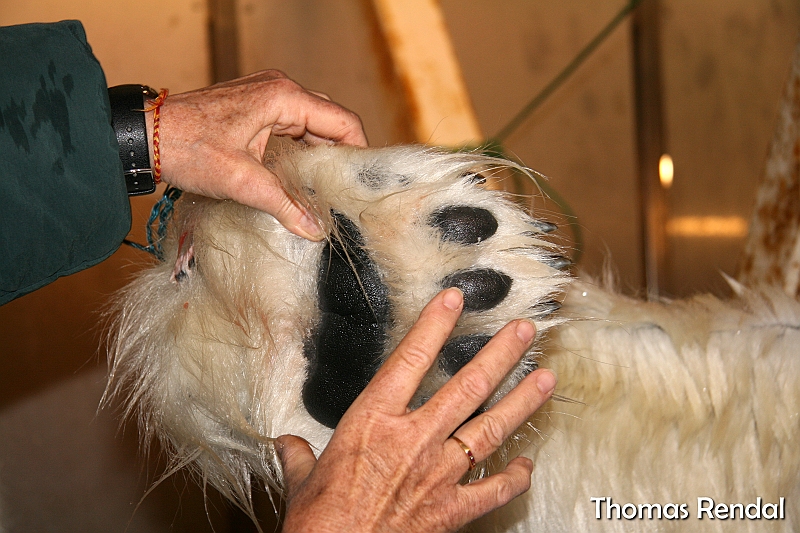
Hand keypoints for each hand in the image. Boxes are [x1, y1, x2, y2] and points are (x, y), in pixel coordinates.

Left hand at [147, 70, 366, 239]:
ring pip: (310, 126)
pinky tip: (297, 177)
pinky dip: (299, 150)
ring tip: (323, 189)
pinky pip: (291, 126)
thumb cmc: (188, 148)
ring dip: (317, 155)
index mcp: (284, 97)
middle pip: (329, 122)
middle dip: (338, 156)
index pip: (342, 121)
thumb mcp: (242, 182)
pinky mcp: (254, 107)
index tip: (360, 182)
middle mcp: (280, 89)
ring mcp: (266, 96)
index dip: (358, 151)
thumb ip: (284, 205)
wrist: (146, 136)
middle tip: (342, 191)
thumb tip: (314, 229)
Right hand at [277, 288, 556, 532]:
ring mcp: (439, 473)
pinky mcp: (451, 509)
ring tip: (545, 378)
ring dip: (521, 401)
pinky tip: (528, 463)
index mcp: (375, 421)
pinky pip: (493, 490)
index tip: (455, 300)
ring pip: (490, 429)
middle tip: (524, 332)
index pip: (411, 360)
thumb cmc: (320, 520)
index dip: (435, 325)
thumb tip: (288, 444)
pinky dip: (514, 478)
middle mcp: (414, 440)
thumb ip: (300, 455)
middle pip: (467, 388)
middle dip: (500, 355)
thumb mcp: (304, 478)